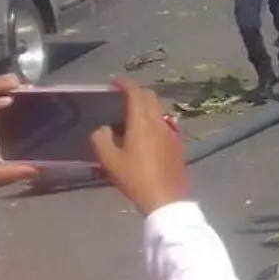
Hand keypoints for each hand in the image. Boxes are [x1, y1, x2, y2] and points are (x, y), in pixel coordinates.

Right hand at [90, 78, 189, 216]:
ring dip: (146, 105)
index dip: (126, 84)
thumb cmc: (135, 178)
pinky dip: (153, 118)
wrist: (165, 198)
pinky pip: (164, 122)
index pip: (136, 93)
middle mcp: (159, 122)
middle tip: (121, 95)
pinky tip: (144, 132)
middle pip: (151, 97)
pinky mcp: (177, 144)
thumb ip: (101, 139)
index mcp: (142, 123)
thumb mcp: (110, 161)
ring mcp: (171, 133)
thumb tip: (103, 128)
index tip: (115, 81)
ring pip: (159, 109)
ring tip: (130, 113)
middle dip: (137, 91)